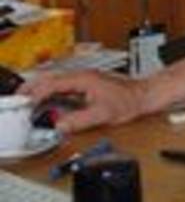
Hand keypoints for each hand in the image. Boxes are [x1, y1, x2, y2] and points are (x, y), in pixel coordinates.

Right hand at [20, 70, 149, 133]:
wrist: (145, 95)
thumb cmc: (129, 101)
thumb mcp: (102, 114)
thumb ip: (79, 120)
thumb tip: (60, 125)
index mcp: (84, 79)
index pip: (53, 84)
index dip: (36, 94)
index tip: (26, 104)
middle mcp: (83, 76)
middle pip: (51, 79)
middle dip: (34, 88)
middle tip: (20, 100)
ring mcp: (85, 79)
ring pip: (57, 81)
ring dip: (42, 90)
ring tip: (29, 102)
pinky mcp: (88, 84)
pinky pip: (64, 86)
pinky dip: (52, 92)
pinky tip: (48, 101)